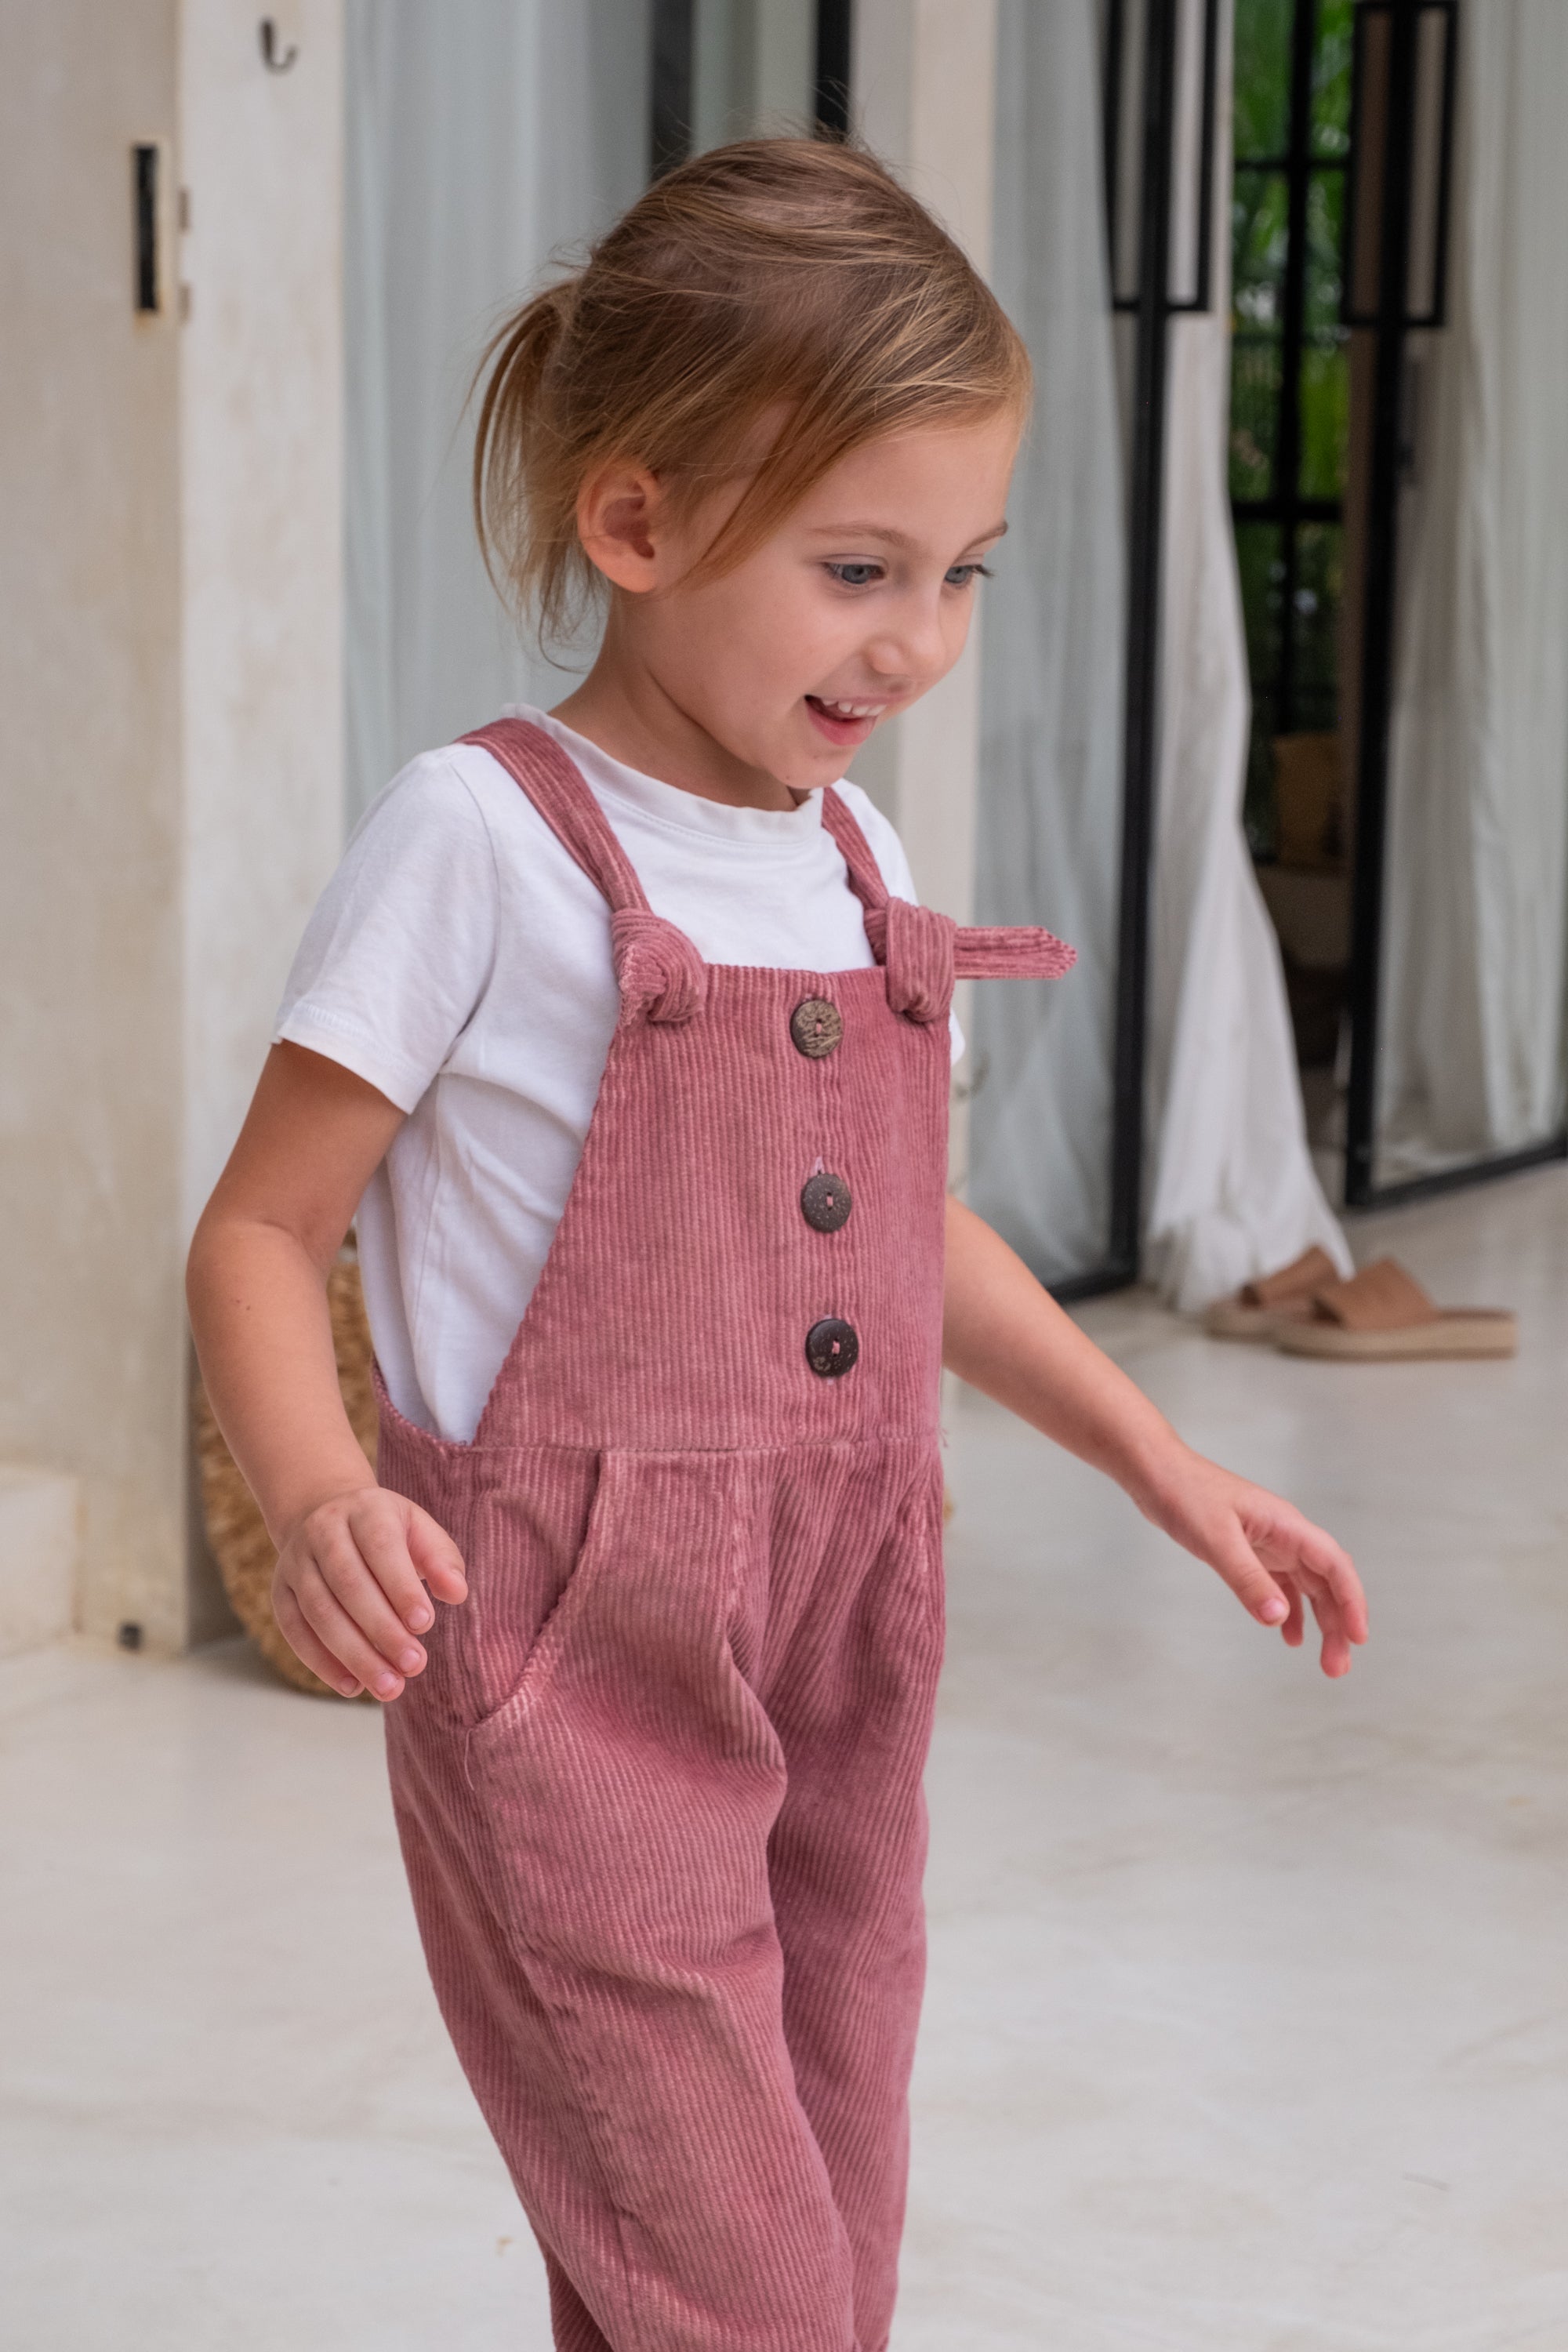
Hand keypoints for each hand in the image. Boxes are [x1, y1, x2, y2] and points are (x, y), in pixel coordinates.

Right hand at [272, 1485, 467, 1700]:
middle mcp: (323, 1531)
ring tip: (389, 1686)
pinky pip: (295, 1630)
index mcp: (365, 1510)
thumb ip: (442, 1560)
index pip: (381, 1548)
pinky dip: (321, 1662)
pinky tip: (352, 1686)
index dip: (401, 1587)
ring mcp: (296, 1562)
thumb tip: (456, 1593)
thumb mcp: (420, 1532)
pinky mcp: (280, 1592)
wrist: (326, 1514)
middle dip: (382, 1629)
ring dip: (354, 1654)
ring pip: (319, 1612)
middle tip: (414, 1665)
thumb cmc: (387, 1532)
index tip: (425, 1625)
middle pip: (348, 1584)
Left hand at [1138, 1448, 1367, 1676]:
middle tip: (1336, 1667)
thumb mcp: (1215, 1539)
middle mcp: (1286, 1534)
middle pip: (1327, 1582)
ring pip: (1308, 1587)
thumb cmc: (1185, 1494)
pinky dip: (1289, 1611)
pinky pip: (1281, 1585)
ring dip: (1320, 1622)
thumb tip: (1278, 1619)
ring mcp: (1270, 1542)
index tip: (1358, 1638)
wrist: (1157, 1473)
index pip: (1334, 1565)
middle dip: (1338, 1624)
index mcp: (1286, 1525)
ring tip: (1324, 1661)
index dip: (1352, 1601)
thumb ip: (1247, 1578)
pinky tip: (1288, 1635)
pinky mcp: (1250, 1550)